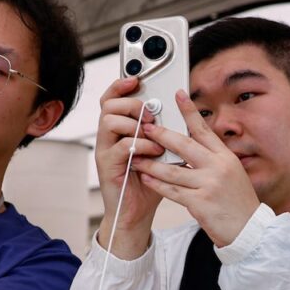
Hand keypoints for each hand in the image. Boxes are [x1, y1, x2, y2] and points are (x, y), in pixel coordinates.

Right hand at [93, 77, 165, 240]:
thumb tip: (183, 110)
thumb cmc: (150, 179)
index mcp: (120, 129)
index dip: (121, 85)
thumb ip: (165, 130)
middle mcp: (108, 137)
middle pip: (108, 105)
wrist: (138, 212)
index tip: (137, 78)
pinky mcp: (108, 166)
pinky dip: (141, 145)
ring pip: (110, 121)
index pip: (112, 98)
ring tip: (154, 137)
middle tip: (150, 115)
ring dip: (136, 124)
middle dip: (132, 104)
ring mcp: (106, 150)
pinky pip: (122, 146)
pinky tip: (154, 152)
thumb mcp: (161, 149)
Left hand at [134, 90, 260, 247]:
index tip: (179, 95)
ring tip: (136, 157)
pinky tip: (146, 178)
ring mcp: (209, 185)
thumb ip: (213, 159)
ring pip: (172, 169)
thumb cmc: (238, 202)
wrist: (248, 230)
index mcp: (225, 157)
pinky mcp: (199, 202)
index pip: (204, 129)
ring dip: (151, 163)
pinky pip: (172, 190)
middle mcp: (218, 167)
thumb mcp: (232, 173)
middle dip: (161, 135)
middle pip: (184, 145)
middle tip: (145, 127)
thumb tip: (191, 145)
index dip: (190, 111)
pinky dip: (157, 183)